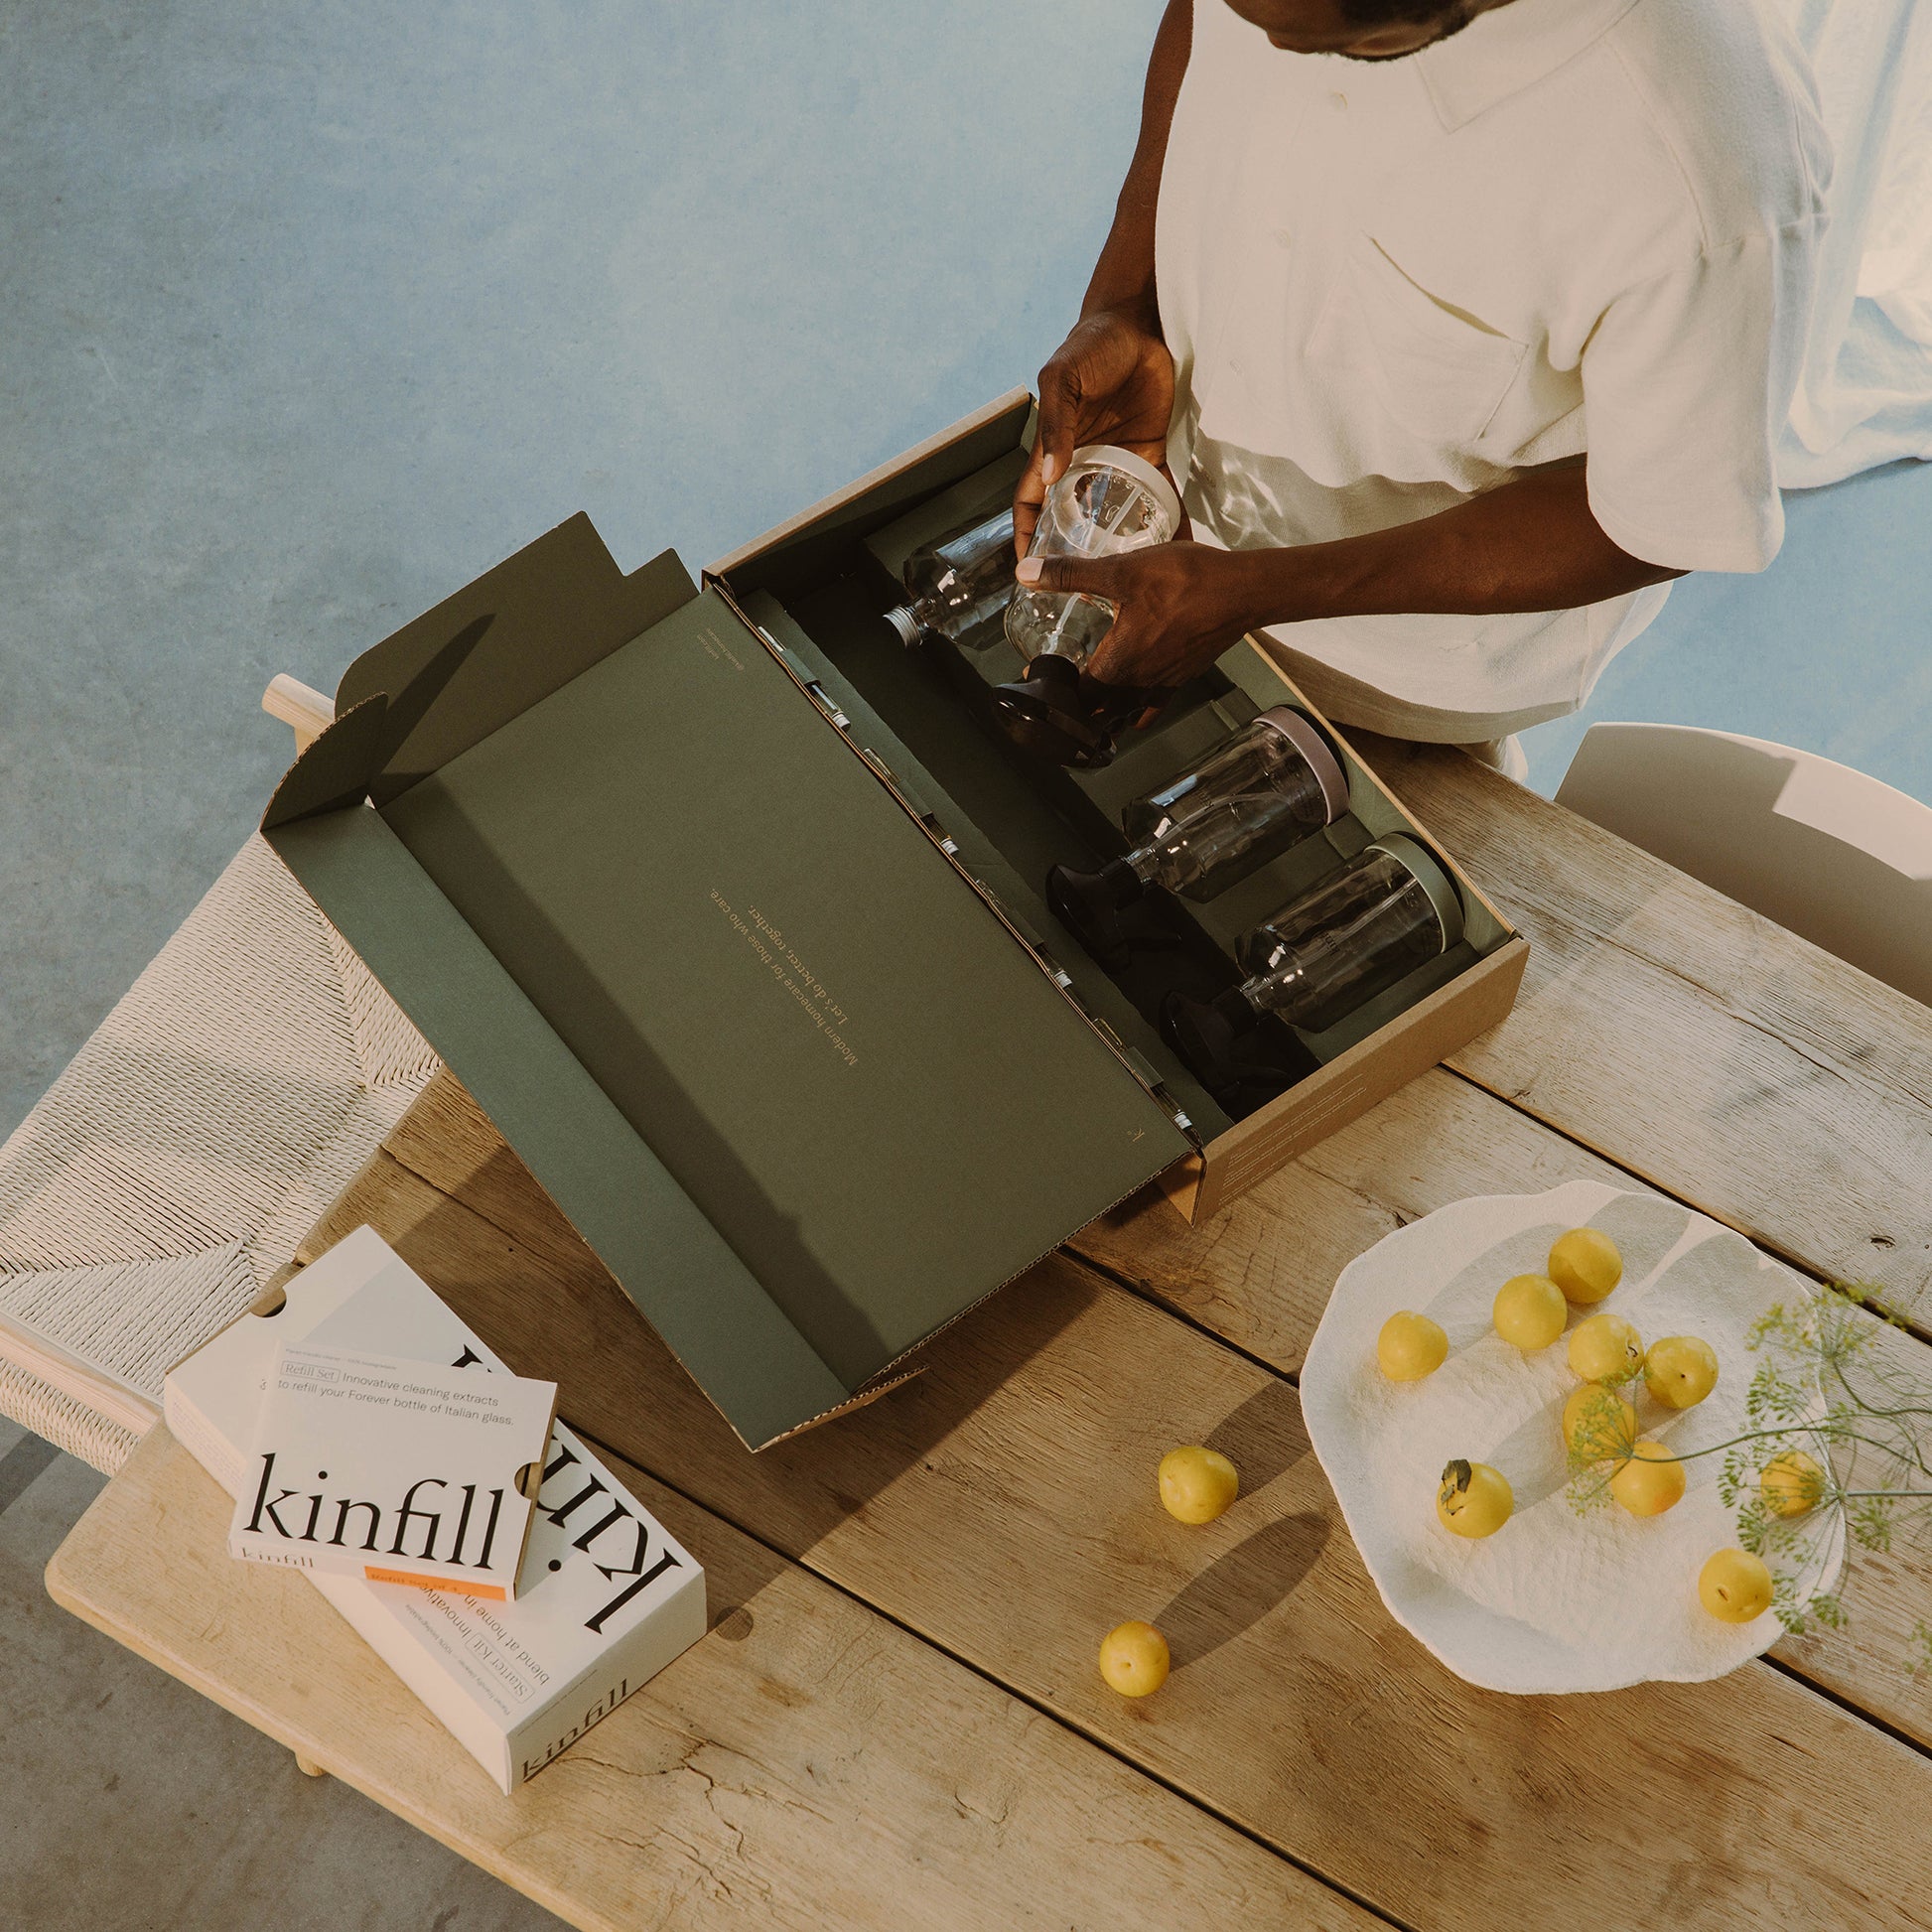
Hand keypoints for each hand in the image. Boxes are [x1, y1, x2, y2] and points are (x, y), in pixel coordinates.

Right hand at [1014, 310, 1176, 560]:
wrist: (1139, 325)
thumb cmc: (1090, 347)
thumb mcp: (1063, 380)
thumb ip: (1056, 424)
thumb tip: (1047, 475)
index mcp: (1055, 451)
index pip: (1032, 502)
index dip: (1027, 535)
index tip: (1028, 569)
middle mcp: (1084, 465)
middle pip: (1073, 518)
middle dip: (1074, 553)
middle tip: (1082, 590)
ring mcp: (1119, 463)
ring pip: (1115, 514)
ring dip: (1120, 544)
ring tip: (1130, 581)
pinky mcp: (1152, 455)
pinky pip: (1157, 494)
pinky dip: (1165, 519)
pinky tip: (1175, 546)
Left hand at [1014, 541, 1262, 692]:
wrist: (1243, 591)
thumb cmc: (1184, 581)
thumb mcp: (1121, 570)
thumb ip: (1071, 574)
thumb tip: (1024, 572)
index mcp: (1118, 665)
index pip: (1078, 698)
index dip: (1056, 696)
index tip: (1039, 685)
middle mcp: (1139, 684)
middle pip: (1100, 715)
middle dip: (1078, 712)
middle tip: (1059, 699)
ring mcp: (1164, 685)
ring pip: (1127, 716)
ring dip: (1106, 718)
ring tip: (1089, 710)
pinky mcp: (1184, 677)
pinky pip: (1154, 707)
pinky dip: (1138, 711)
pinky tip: (1135, 699)